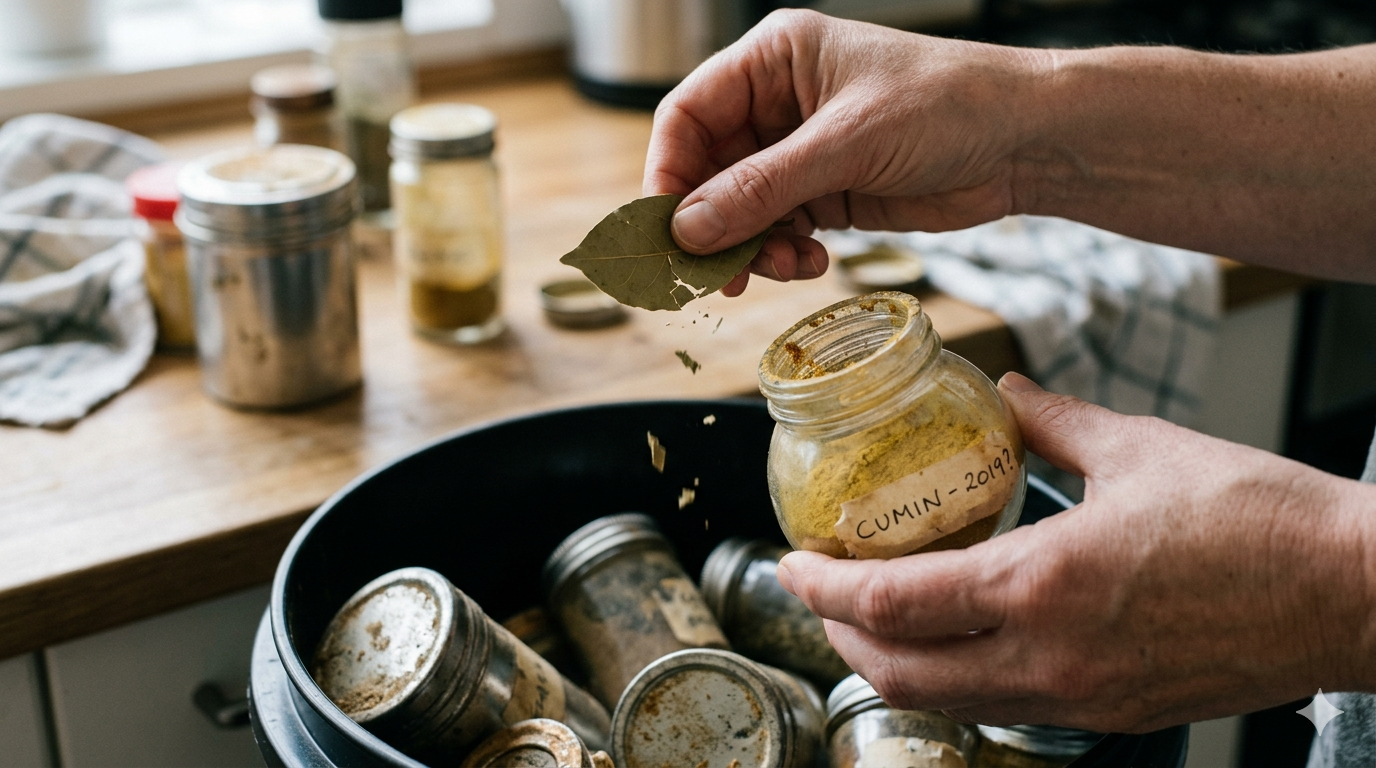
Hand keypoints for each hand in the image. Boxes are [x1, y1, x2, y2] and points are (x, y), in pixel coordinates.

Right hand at [644, 10, 1044, 295]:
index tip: (667, 231)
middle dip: (712, 224)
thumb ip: (762, 188)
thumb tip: (687, 228)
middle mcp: (778, 103)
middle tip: (716, 273)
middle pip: (707, 170)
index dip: (668, 174)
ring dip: (751, 247)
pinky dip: (783, 255)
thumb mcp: (847, 144)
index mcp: (773, 59)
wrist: (1024, 141)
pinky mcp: (826, 192)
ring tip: (781, 269)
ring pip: (739, 209)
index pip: (687, 115)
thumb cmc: (948, 105)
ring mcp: (801, 150)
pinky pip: (778, 230)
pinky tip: (812, 264)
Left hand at [776, 372, 1375, 732]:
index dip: (824, 587)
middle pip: (899, 674)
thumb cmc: (1256, 516)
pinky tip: (959, 638)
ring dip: (894, 664)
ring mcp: (1080, 699)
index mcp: (1042, 585)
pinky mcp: (1113, 715)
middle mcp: (1048, 658)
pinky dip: (958, 680)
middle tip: (822, 592)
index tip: (793, 561)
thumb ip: (1051, 421)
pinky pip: (1004, 709)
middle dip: (842, 635)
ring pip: (948, 703)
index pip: (891, 602)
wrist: (1353, 592)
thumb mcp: (1138, 447)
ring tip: (876, 616)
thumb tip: (1007, 391)